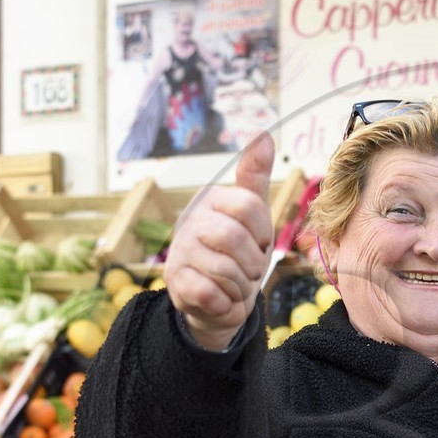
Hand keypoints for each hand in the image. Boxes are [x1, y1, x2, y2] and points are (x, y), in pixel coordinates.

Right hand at [164, 133, 274, 349]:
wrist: (217, 301)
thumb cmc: (239, 254)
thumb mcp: (253, 215)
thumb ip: (255, 178)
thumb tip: (262, 135)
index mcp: (212, 200)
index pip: (250, 207)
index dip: (262, 234)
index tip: (258, 244)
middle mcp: (191, 220)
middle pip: (236, 239)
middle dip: (252, 264)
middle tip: (248, 270)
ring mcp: (179, 250)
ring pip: (226, 269)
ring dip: (241, 286)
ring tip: (235, 285)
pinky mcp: (174, 282)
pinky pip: (210, 293)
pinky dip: (226, 303)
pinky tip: (221, 300)